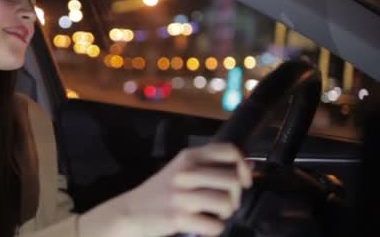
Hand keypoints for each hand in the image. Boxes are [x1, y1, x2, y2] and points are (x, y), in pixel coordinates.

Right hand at [109, 143, 251, 236]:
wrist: (129, 212)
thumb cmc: (159, 192)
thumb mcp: (181, 170)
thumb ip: (209, 166)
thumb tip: (249, 168)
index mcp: (189, 156)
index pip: (229, 151)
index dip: (244, 166)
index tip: (243, 180)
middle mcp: (186, 172)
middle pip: (233, 179)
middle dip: (236, 197)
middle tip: (225, 204)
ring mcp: (182, 195)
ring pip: (226, 202)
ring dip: (226, 214)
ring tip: (214, 215)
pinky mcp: (178, 217)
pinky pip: (215, 226)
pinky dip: (214, 230)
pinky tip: (204, 227)